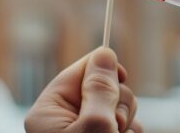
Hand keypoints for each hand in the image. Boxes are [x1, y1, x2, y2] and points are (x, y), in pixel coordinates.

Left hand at [25, 48, 142, 132]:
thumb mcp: (95, 123)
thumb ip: (100, 88)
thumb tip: (104, 53)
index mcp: (48, 112)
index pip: (79, 71)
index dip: (103, 69)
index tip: (122, 75)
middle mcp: (65, 121)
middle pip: (102, 88)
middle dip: (117, 103)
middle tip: (115, 123)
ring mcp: (85, 130)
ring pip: (117, 107)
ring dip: (126, 118)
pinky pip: (126, 123)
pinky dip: (130, 129)